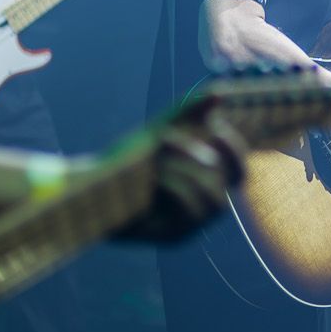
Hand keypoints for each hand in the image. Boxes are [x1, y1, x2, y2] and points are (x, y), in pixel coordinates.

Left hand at [123, 90, 246, 243]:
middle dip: (200, 156)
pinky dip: (175, 187)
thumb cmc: (130, 162)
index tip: (215, 126)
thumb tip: (217, 94)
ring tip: (155, 158)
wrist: (93, 190)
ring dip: (186, 171)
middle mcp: (206, 205)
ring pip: (215, 200)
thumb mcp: (159, 132)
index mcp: (208, 182)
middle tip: (165, 138)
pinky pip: (191, 212)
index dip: (234, 149)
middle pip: (231, 184)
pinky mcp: (175, 237)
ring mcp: (193, 224)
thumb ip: (187, 114)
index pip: (238, 170)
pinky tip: (154, 177)